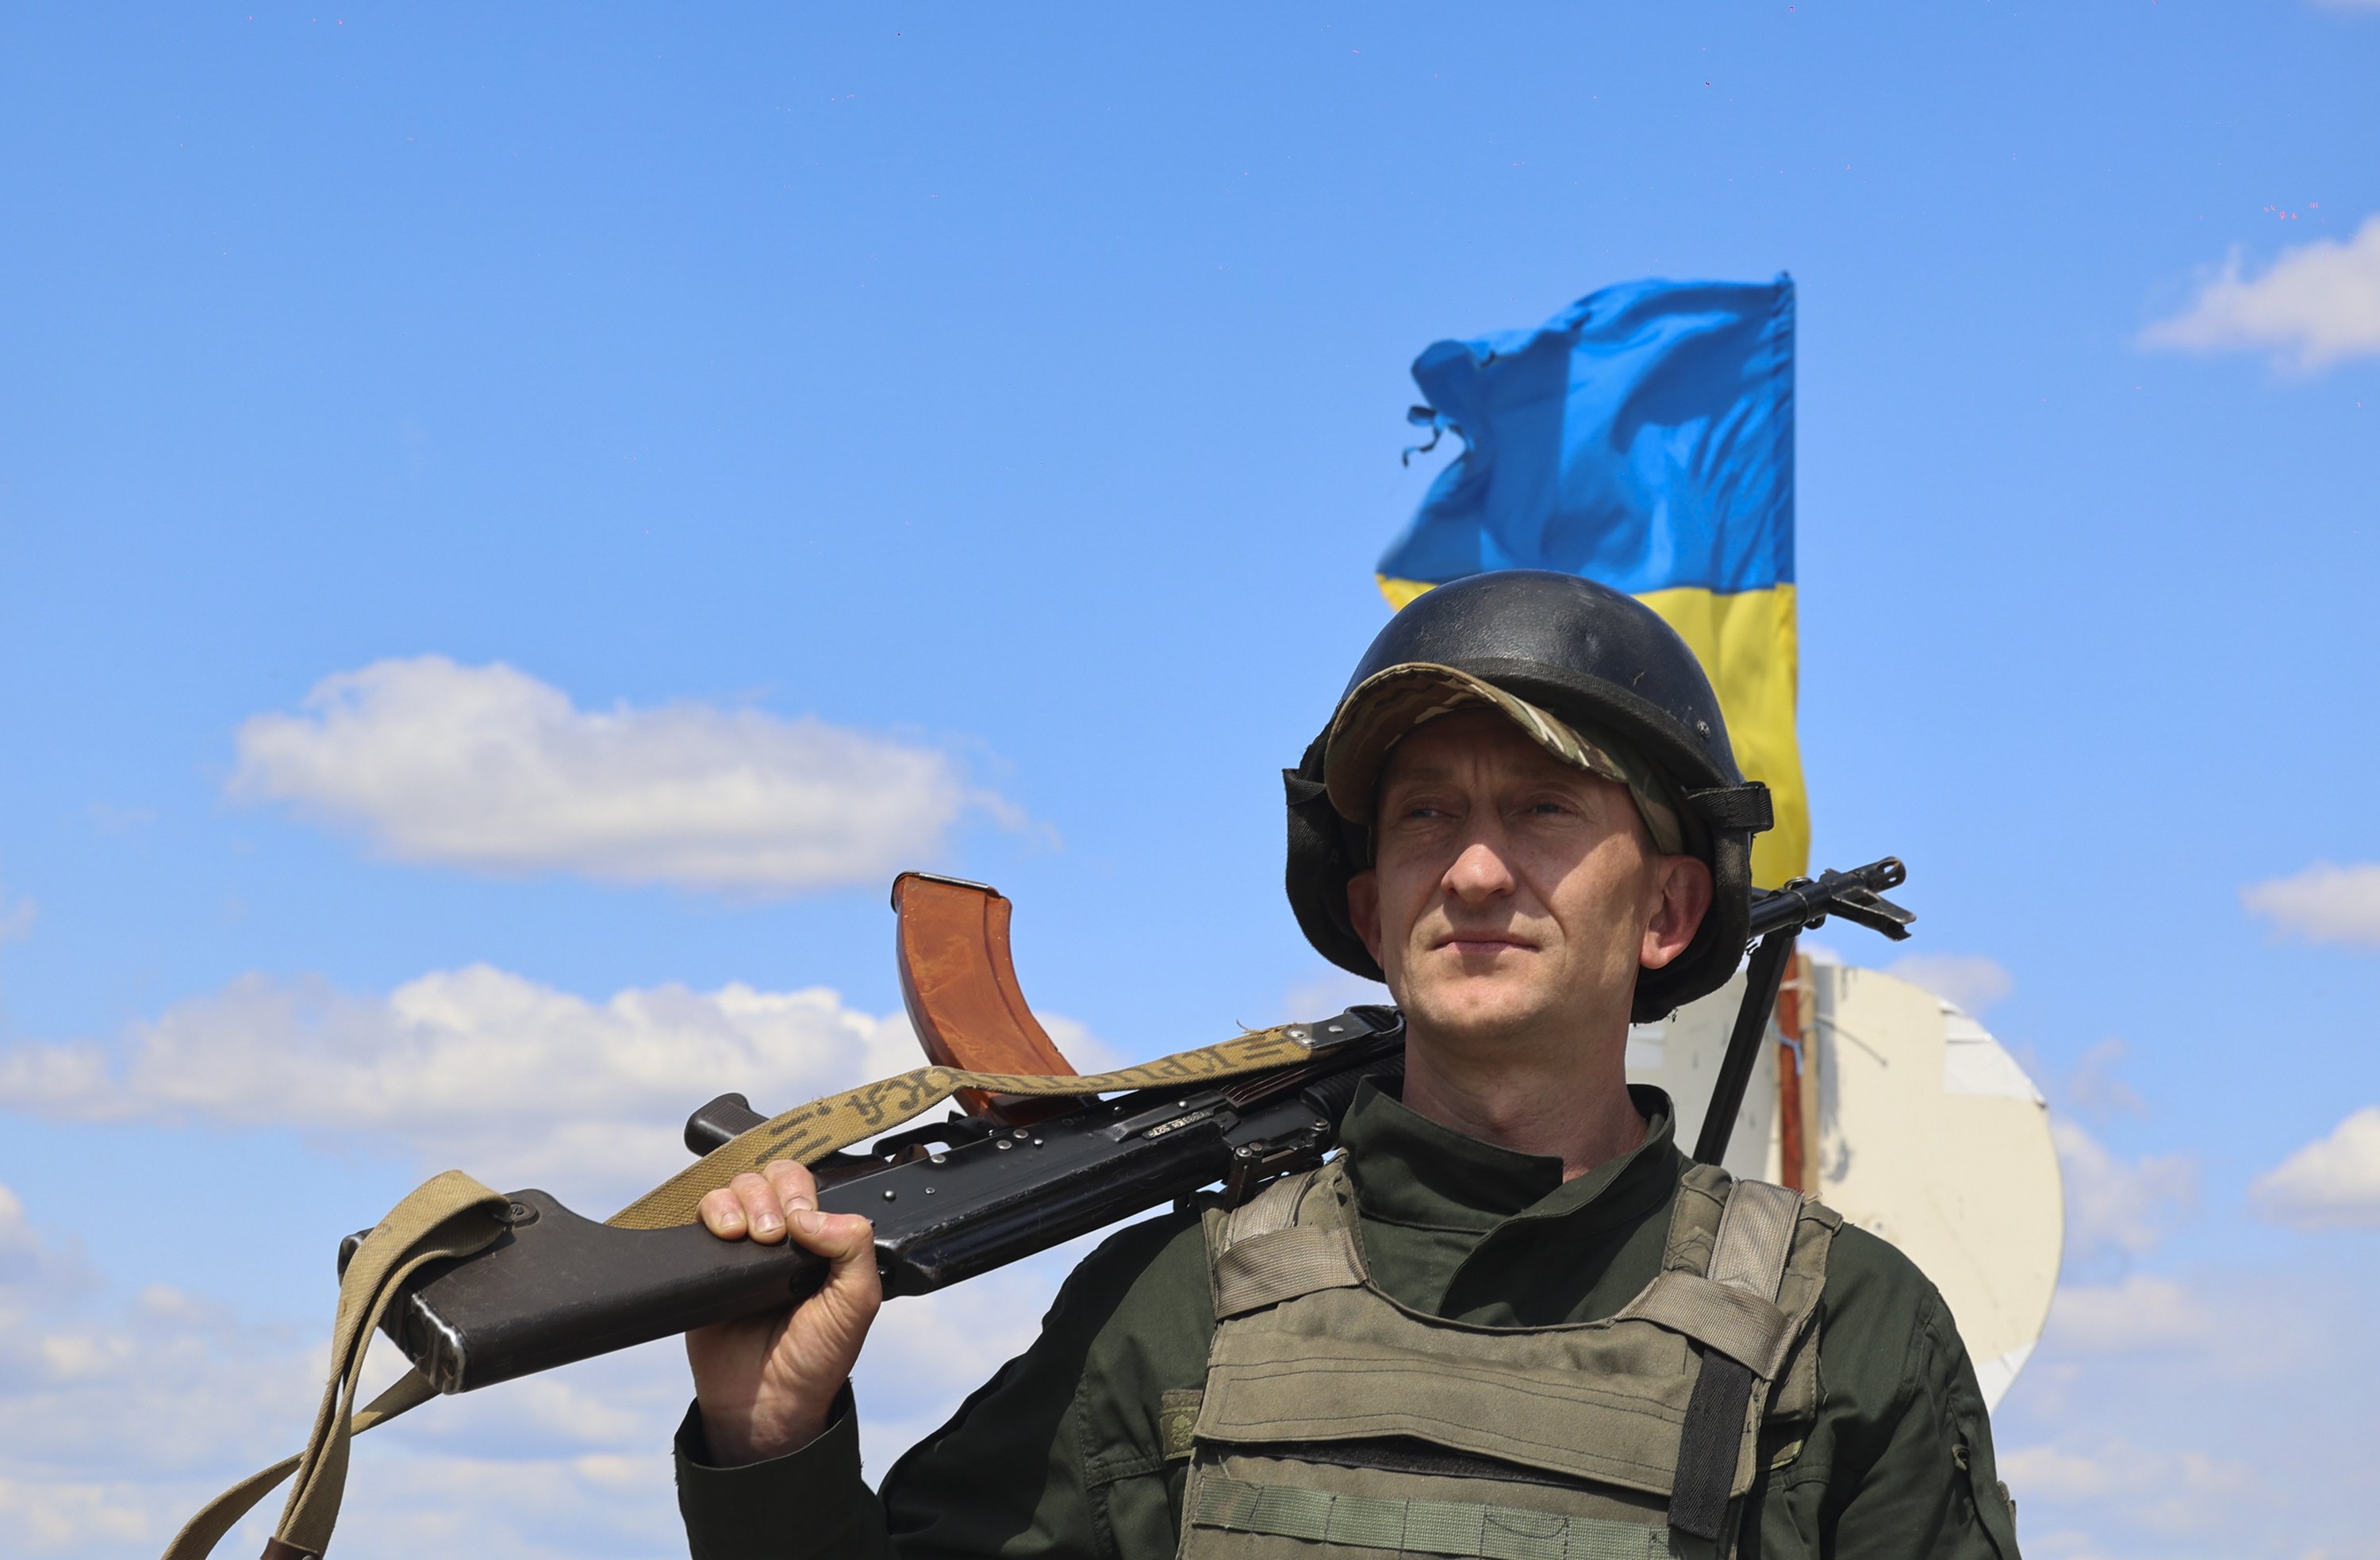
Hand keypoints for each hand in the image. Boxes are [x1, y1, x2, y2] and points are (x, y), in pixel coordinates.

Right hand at [685, 1159, 881, 1465]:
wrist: (765, 1403)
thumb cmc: (817, 1356)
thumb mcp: (857, 1301)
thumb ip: (854, 1248)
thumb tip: (812, 1214)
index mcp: (820, 1240)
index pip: (809, 1186)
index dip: (801, 1192)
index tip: (800, 1221)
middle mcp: (781, 1237)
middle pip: (770, 1177)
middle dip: (770, 1194)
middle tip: (772, 1234)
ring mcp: (742, 1248)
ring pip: (735, 1189)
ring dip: (740, 1201)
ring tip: (745, 1236)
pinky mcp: (707, 1264)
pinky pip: (701, 1216)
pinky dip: (712, 1212)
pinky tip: (723, 1236)